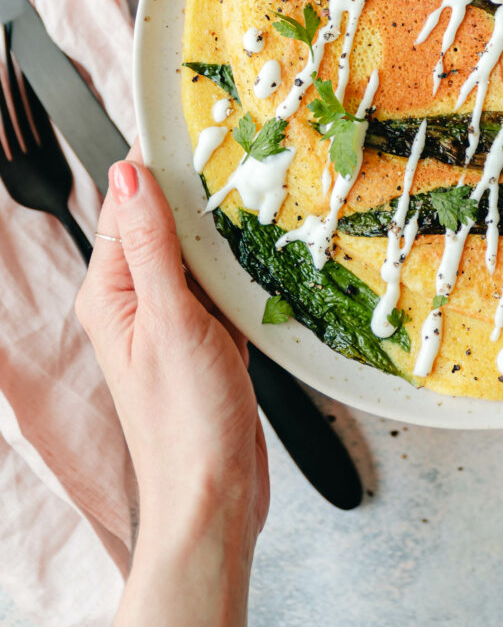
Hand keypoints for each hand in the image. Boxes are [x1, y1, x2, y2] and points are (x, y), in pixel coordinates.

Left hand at [76, 153, 268, 551]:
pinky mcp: (206, 340)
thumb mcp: (169, 319)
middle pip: (166, 226)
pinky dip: (245, 272)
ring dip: (228, 234)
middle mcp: (136, 304)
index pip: (127, 206)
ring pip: (200, 255)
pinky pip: (224, 287)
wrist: (215, 497)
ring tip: (263, 202)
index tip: (193, 129)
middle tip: (243, 158)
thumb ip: (151, 245)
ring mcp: (173, 322)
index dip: (158, 166)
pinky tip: (268, 259)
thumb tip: (129, 175)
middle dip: (201, 195)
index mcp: (110, 294)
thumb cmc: (185, 425)